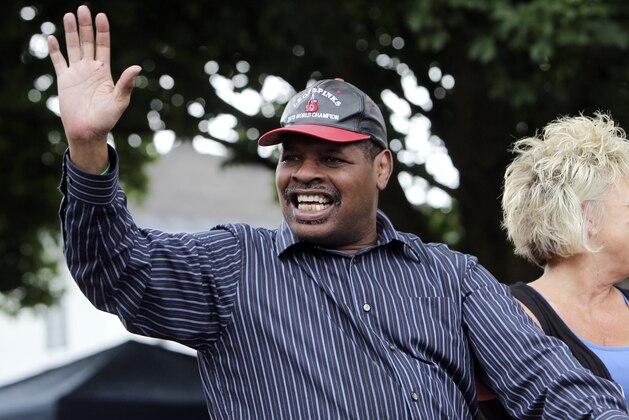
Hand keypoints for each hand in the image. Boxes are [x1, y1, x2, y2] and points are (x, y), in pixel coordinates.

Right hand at [48, 5, 140, 172]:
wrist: (88, 132)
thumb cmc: (106, 120)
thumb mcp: (119, 102)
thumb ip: (126, 84)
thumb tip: (137, 68)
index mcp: (105, 72)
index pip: (103, 46)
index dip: (102, 31)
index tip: (101, 16)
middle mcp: (91, 69)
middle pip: (88, 42)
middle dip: (85, 26)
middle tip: (82, 8)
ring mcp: (77, 74)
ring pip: (73, 48)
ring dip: (70, 32)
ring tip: (68, 16)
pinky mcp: (64, 81)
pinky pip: (59, 62)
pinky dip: (55, 51)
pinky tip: (53, 38)